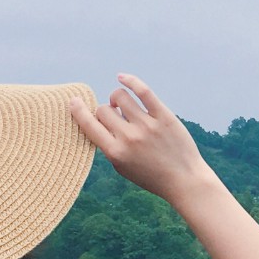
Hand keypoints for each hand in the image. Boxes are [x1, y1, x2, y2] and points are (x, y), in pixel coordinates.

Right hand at [69, 74, 219, 205]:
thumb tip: (97, 121)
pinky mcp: (164, 116)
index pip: (89, 125)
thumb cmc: (151, 175)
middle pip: (104, 110)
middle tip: (114, 118)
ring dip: (117, 98)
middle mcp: (129, 138)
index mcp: (116, 153)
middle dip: (105, 111)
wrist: (183, 180)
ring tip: (122, 105)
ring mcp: (147, 126)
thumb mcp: (122, 167)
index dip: (78, 111)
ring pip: (120, 97)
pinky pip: (143, 91)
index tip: (74, 101)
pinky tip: (122, 78)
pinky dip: (130, 80)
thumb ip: (108, 146)